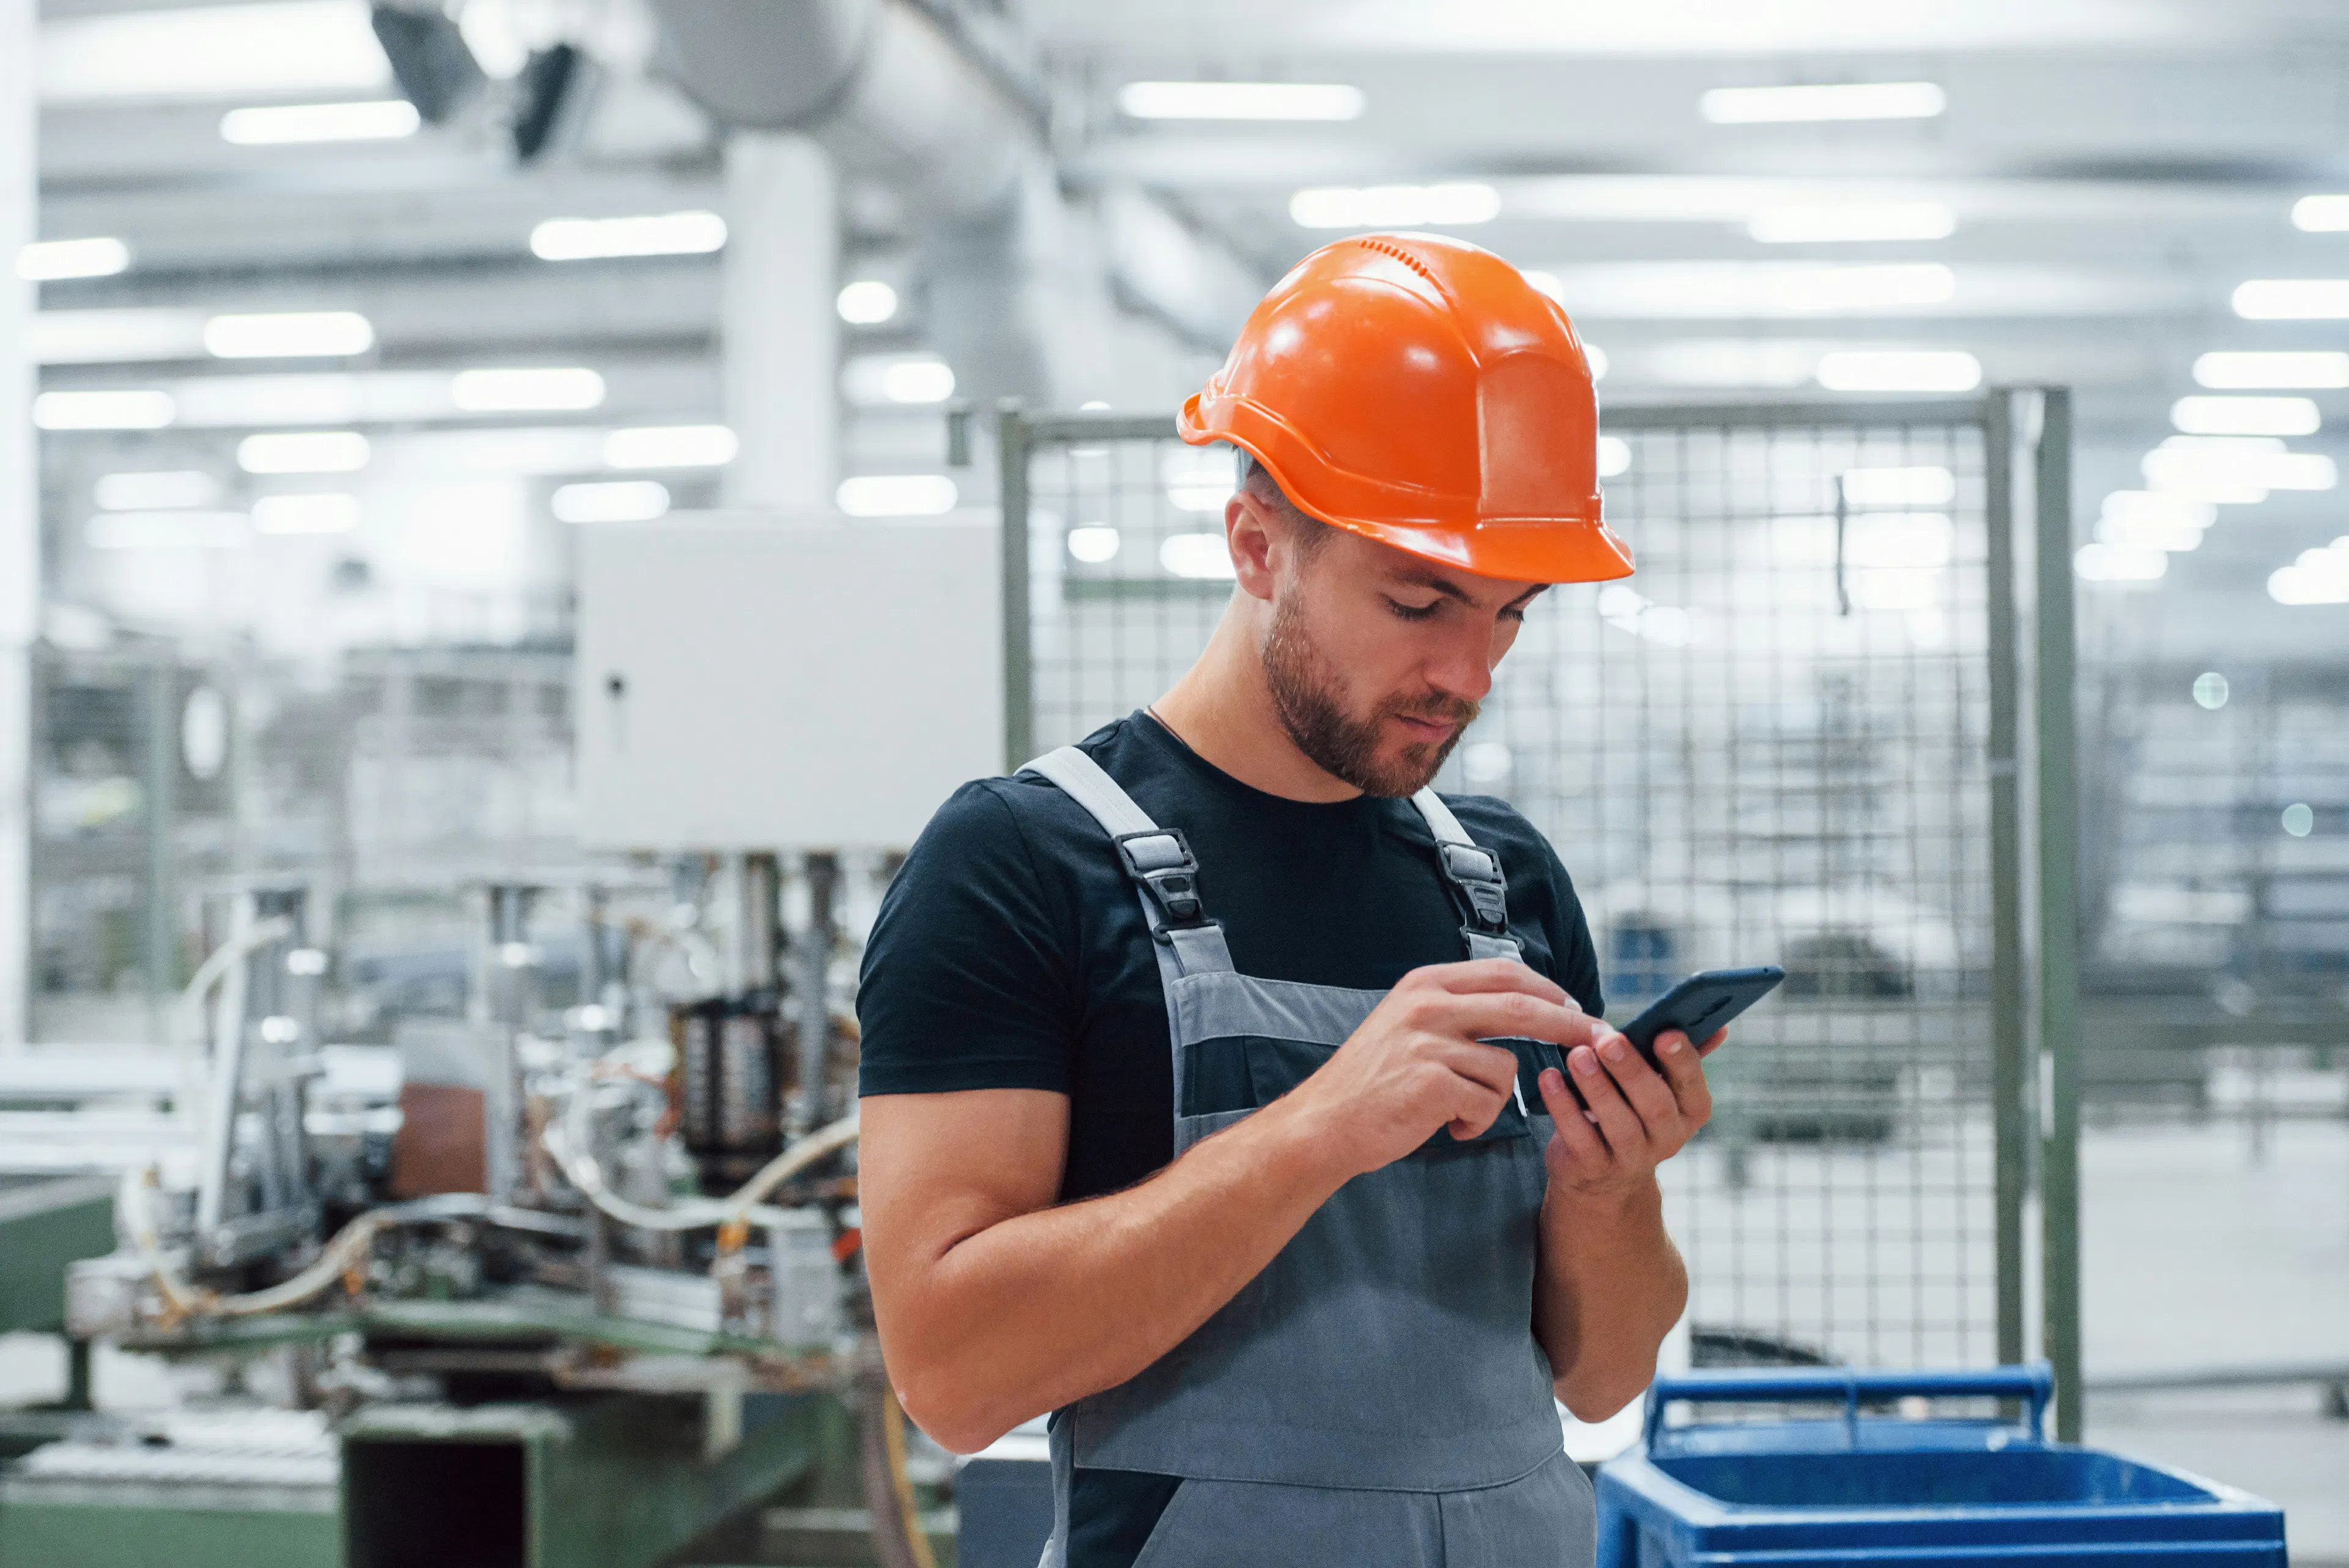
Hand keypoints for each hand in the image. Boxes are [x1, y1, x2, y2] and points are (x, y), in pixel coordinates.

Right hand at [1289, 959, 1608, 1178]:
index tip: (1578, 1007)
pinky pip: (1486, 1103)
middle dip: (1571, 1024)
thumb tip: (1521, 1001)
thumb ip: (1455, 1008)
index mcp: (1425, 983)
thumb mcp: (1407, 1023)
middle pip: (1523, 1006)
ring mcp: (1429, 1042)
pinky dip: (1474, 1122)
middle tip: (1603, 1038)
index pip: (1506, 972)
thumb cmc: (1372, 1084)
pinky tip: (1445, 1127)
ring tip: (1456, 1113)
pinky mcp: (1432, 1082)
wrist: (1325, 1124)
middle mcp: (1427, 1004)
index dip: (1550, 989)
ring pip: (1506, 1068)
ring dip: (1493, 1100)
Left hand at [1536, 1027, 1720, 1199]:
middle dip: (1631, 1070)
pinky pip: (1579, 1138)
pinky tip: (1549, 1078)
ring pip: (1618, 1124)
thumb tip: (1719, 1025)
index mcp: (1689, 1111)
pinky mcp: (1593, 1168)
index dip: (1682, 1061)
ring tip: (1577, 1055)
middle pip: (1654, 1106)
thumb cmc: (1632, 1111)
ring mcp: (1631, 1158)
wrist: (1602, 1176)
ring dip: (1597, 1086)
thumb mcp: (1660, 1087)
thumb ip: (1681, 1056)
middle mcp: (1667, 1138)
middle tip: (1608, 1039)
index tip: (1665, 1033)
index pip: (1693, 1087)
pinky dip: (1563, 1107)